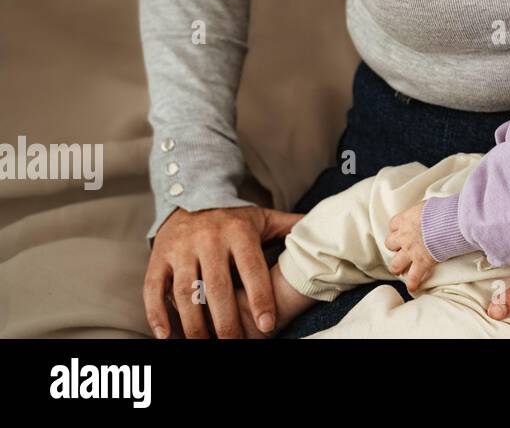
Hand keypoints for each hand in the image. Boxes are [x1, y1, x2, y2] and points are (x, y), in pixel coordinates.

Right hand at [144, 205, 302, 338]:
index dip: (260, 298)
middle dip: (227, 322)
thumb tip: (324, 230)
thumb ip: (291, 227)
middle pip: (217, 287)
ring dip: (195, 325)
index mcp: (238, 231)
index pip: (251, 269)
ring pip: (186, 294)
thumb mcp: (263, 218)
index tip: (268, 324)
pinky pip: (154, 289)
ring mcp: (181, 249)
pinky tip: (168, 337)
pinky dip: (158, 315)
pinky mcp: (158, 258)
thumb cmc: (233, 218)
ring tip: (206, 346)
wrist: (189, 194)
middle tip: (235, 344)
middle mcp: (208, 240)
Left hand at [385, 200, 437, 292]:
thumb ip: (425, 212)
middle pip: (390, 243)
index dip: (397, 228)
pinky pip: (413, 276)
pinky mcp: (422, 262)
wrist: (451, 221)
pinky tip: (412, 287)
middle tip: (400, 249)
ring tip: (399, 270)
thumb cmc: (444, 210)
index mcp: (406, 219)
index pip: (393, 224)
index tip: (401, 230)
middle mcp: (405, 236)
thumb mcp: (430, 205)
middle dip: (395, 247)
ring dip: (397, 267)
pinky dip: (413, 283)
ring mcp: (411, 250)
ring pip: (395, 263)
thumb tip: (431, 211)